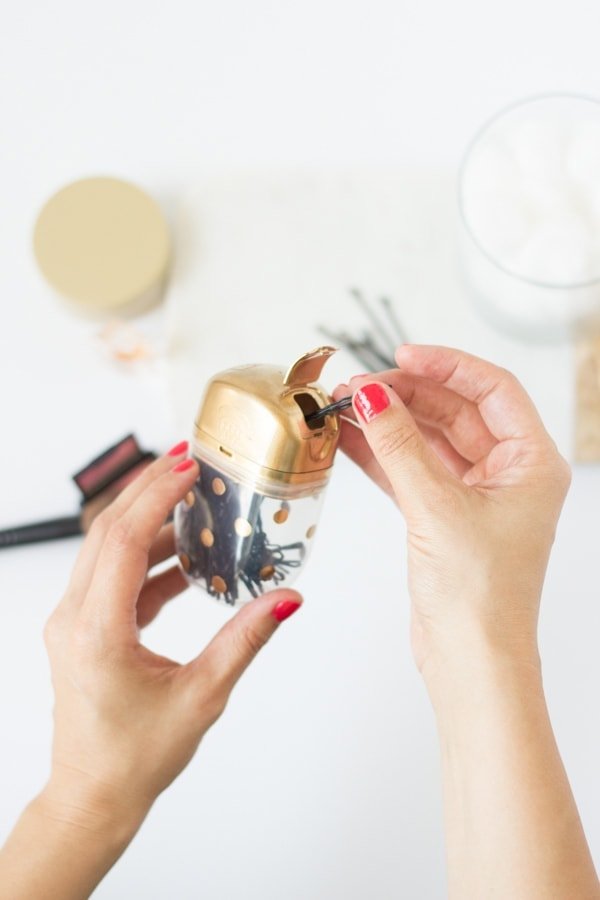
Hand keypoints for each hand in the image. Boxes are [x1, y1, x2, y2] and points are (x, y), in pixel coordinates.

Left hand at [42, 442, 301, 835]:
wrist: (93, 794)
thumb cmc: (136, 757)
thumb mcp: (202, 695)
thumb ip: (245, 638)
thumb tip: (284, 598)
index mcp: (97, 632)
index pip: (125, 540)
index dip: (158, 496)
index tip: (188, 466)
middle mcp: (75, 619)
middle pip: (108, 530)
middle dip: (148, 490)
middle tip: (188, 462)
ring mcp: (73, 621)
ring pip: (106, 549)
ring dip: (148, 521)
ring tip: (192, 502)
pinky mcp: (82, 628)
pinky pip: (113, 576)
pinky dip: (147, 557)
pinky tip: (186, 557)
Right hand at [333, 345, 570, 677]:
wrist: (470, 660)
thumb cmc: (480, 596)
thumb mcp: (435, 507)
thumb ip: (397, 445)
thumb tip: (370, 394)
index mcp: (531, 463)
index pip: (493, 389)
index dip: (447, 365)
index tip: (402, 355)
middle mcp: (508, 474)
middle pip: (456, 411)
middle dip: (406, 395)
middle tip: (358, 387)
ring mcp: (475, 495)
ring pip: (429, 440)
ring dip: (389, 422)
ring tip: (345, 406)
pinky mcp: (445, 517)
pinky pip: (412, 470)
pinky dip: (382, 455)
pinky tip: (350, 441)